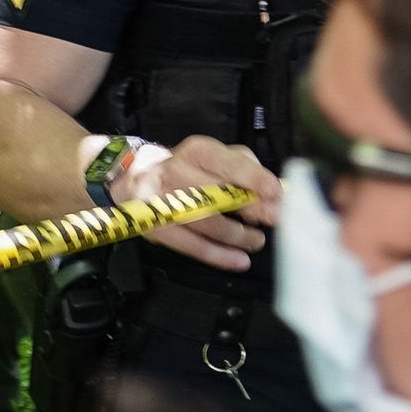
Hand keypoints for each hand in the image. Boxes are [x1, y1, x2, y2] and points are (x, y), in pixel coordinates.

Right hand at [119, 132, 272, 268]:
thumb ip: (246, 171)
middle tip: (273, 221)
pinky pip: (190, 245)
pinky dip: (218, 256)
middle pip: (216, 194)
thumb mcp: (216, 158)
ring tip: (255, 241)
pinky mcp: (155, 228)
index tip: (274, 192)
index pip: (226, 162)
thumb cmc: (189, 170)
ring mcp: (161, 201)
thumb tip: (271, 198)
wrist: (136, 179)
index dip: (252, 178)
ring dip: (237, 236)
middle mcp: (175, 171)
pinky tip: (238, 260)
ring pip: (205, 222)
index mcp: (196, 152)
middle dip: (250, 210)